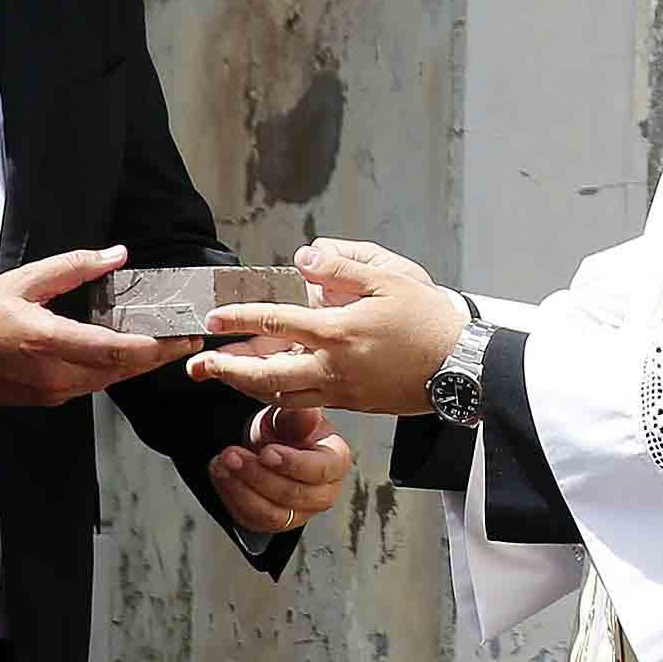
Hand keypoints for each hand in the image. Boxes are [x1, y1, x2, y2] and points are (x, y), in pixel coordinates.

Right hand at [0, 245, 200, 407]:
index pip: (118, 351)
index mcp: (49, 341)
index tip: (185, 335)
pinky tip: (122, 355)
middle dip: (158, 357)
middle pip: (121, 371)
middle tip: (187, 340)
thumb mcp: (24, 280)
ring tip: (163, 345)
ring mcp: (48, 392)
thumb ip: (74, 267)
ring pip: (107, 381)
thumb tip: (116, 254)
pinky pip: (88, 386)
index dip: (157, 347)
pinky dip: (110, 371)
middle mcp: (54, 374)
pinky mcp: (43, 400)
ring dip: (136, 365)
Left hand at [186, 236, 469, 417]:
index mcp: (340, 332)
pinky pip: (305, 403)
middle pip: (266, 376)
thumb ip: (343, 265)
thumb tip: (304, 257)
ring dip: (247, 387)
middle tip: (200, 366)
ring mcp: (342, 390)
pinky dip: (278, 395)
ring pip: (281, 396)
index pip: (277, 322)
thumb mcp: (390, 277)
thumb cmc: (429, 318)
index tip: (214, 317)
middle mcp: (334, 367)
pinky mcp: (352, 404)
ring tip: (225, 376)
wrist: (462, 365)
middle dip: (227, 371)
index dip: (240, 319)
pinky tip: (268, 383)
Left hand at [210, 402, 352, 537]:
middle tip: (232, 454)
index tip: (266, 452)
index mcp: (336, 462)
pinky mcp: (276, 523)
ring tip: (222, 464)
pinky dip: (232, 498)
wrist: (276, 443)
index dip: (292, 463)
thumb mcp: (295, 414)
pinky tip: (222, 476)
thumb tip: (307, 415)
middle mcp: (324, 492)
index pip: (320, 470)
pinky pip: (252, 519)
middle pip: (292, 495)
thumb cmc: (291, 430)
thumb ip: (300, 415)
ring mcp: (301, 512)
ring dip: (241, 489)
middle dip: (257, 475)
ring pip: (271, 513)